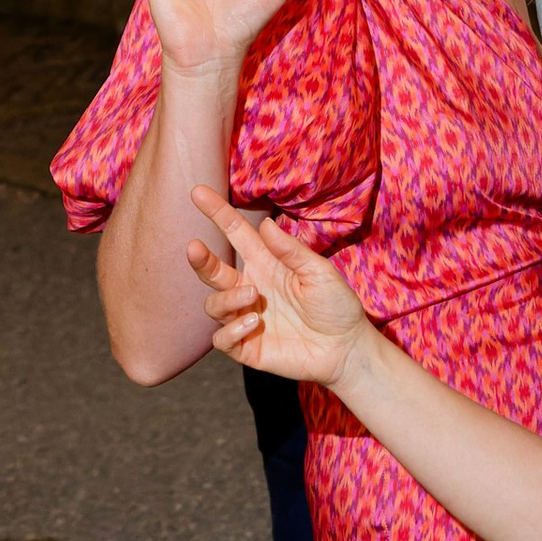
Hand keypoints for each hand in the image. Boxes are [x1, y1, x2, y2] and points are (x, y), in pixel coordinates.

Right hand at [191, 193, 374, 395]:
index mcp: (266, 264)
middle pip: (212, 271)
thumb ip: (291, 251)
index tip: (197, 192)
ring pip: (213, 304)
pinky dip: (231, 330)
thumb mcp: (319, 272)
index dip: (217, 213)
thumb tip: (266, 224)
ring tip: (253, 296)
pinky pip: (221, 338)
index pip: (235, 234)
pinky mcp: (246, 347)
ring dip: (227, 298)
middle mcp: (250, 288)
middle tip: (195, 247)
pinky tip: (253, 324)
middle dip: (200, 259)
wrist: (346, 348)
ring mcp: (244, 317)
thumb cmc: (335, 305)